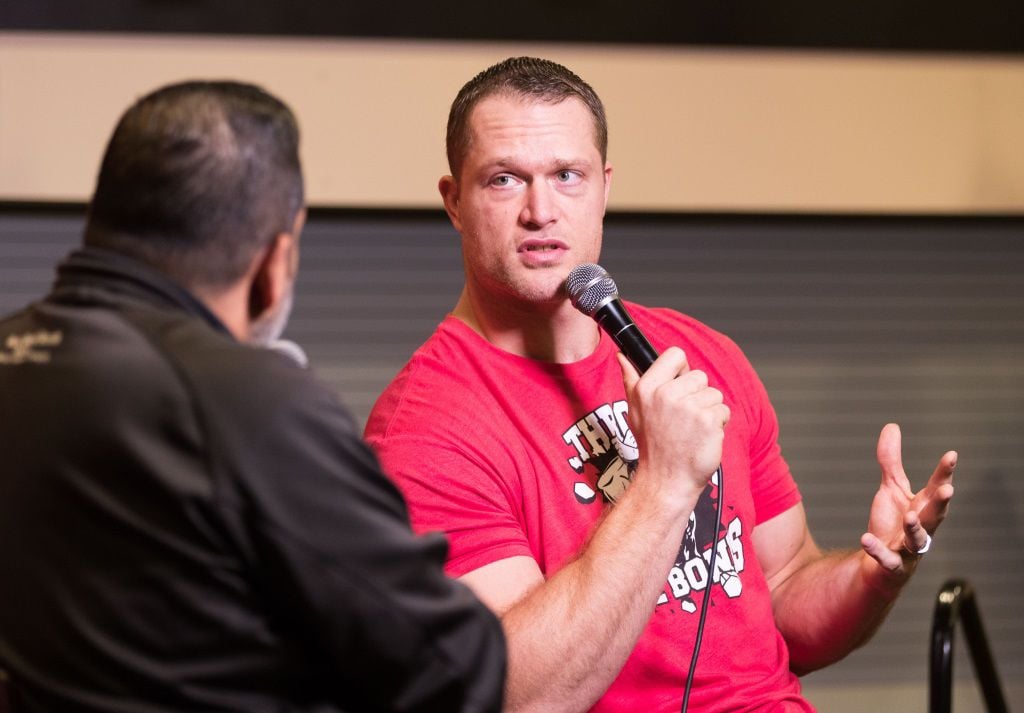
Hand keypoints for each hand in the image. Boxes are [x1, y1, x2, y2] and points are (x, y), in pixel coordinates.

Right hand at [617, 347, 729, 503]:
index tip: (680, 387)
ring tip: (693, 429)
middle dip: (697, 395)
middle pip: (699, 376)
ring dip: (709, 411)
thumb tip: (622, 356)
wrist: (666, 480)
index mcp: (647, 387)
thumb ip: (630, 379)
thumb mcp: (635, 410)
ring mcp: (688, 407)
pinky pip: (723, 411)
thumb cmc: (652, 445)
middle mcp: (666, 394)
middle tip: (684, 419)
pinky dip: (719, 424)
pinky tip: (703, 437)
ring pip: (714, 394)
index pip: (675, 355)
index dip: (682, 370)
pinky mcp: (708, 420)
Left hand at [859, 423, 955, 580]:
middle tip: (947, 490)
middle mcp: (920, 528)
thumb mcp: (890, 488)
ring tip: (909, 515)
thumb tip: (892, 426)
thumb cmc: (892, 523)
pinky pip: (886, 560)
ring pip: (917, 541)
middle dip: (941, 503)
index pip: (936, 488)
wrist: (879, 564)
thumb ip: (891, 461)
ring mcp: (907, 549)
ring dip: (915, 529)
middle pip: (934, 516)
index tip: (952, 455)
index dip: (944, 473)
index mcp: (923, 507)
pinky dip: (877, 551)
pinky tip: (866, 538)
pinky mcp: (892, 565)